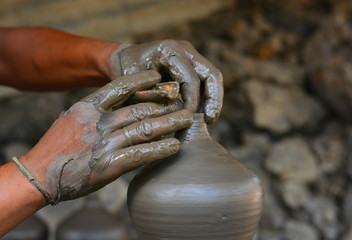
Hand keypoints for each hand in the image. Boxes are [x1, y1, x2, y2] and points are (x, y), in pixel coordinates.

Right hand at [20, 71, 192, 204]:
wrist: (40, 175)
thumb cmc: (58, 146)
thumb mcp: (73, 117)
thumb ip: (97, 109)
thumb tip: (123, 102)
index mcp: (88, 106)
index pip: (120, 86)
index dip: (142, 80)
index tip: (158, 77)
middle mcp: (99, 122)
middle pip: (140, 108)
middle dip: (164, 105)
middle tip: (182, 102)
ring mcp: (105, 143)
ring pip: (145, 129)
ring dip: (169, 123)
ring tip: (186, 119)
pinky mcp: (110, 166)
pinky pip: (142, 154)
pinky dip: (161, 149)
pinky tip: (174, 146)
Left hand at [110, 40, 222, 123]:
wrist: (125, 60)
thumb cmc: (126, 71)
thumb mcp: (134, 83)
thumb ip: (153, 94)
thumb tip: (174, 113)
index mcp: (170, 50)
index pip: (190, 78)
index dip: (192, 101)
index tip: (188, 118)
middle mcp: (185, 50)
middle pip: (211, 74)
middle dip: (214, 99)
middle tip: (210, 120)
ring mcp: (191, 56)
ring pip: (212, 78)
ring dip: (213, 100)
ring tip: (208, 121)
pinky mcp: (193, 65)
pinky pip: (206, 82)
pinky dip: (206, 99)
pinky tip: (202, 115)